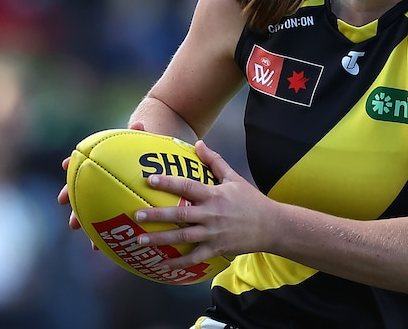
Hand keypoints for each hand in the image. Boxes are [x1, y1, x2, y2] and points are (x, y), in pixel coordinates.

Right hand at [57, 123, 146, 240]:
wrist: (154, 154)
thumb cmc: (147, 147)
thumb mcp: (145, 141)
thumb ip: (141, 135)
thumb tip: (138, 125)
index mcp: (103, 164)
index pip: (83, 164)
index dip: (74, 165)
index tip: (66, 166)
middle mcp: (101, 180)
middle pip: (83, 192)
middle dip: (77, 206)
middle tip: (72, 220)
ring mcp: (109, 193)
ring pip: (95, 212)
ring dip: (92, 228)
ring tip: (92, 243)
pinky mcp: (122, 205)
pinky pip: (114, 221)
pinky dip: (112, 233)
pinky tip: (110, 247)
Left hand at [132, 140, 274, 270]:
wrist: (271, 225)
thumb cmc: (251, 200)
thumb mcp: (234, 178)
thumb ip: (215, 161)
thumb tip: (199, 143)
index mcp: (214, 195)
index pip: (188, 186)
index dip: (168, 182)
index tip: (150, 180)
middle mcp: (211, 214)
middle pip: (180, 214)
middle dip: (157, 215)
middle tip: (136, 214)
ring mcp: (213, 233)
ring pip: (183, 236)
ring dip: (160, 239)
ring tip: (140, 239)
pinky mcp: (216, 248)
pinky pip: (194, 257)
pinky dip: (179, 262)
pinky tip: (163, 264)